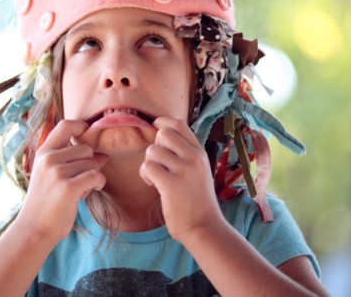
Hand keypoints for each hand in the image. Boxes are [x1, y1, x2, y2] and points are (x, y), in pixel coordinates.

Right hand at [16, 120, 107, 244]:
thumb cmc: (46, 201)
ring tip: (78, 190)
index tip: (88, 132)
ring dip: (92, 177)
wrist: (34, 229)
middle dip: (89, 164)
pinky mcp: (68, 187)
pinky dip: (98, 184)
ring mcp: (57, 172)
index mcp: (43, 152)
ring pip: (92, 163)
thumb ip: (72, 160)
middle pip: (86, 149)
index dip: (81, 126)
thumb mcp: (52, 175)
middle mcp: (49, 159)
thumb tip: (102, 154)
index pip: (65, 125)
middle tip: (78, 180)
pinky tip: (89, 191)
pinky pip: (96, 176)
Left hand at [139, 117, 222, 242]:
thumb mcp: (198, 170)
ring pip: (152, 150)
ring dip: (149, 163)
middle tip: (159, 164)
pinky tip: (153, 185)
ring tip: (156, 178)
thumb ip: (185, 153)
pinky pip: (148, 167)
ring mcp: (184, 170)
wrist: (204, 227)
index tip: (155, 130)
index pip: (179, 124)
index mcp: (200, 152)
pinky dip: (145, 175)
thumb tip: (162, 134)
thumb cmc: (197, 200)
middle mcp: (194, 157)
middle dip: (155, 147)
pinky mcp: (171, 184)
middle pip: (163, 133)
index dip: (162, 123)